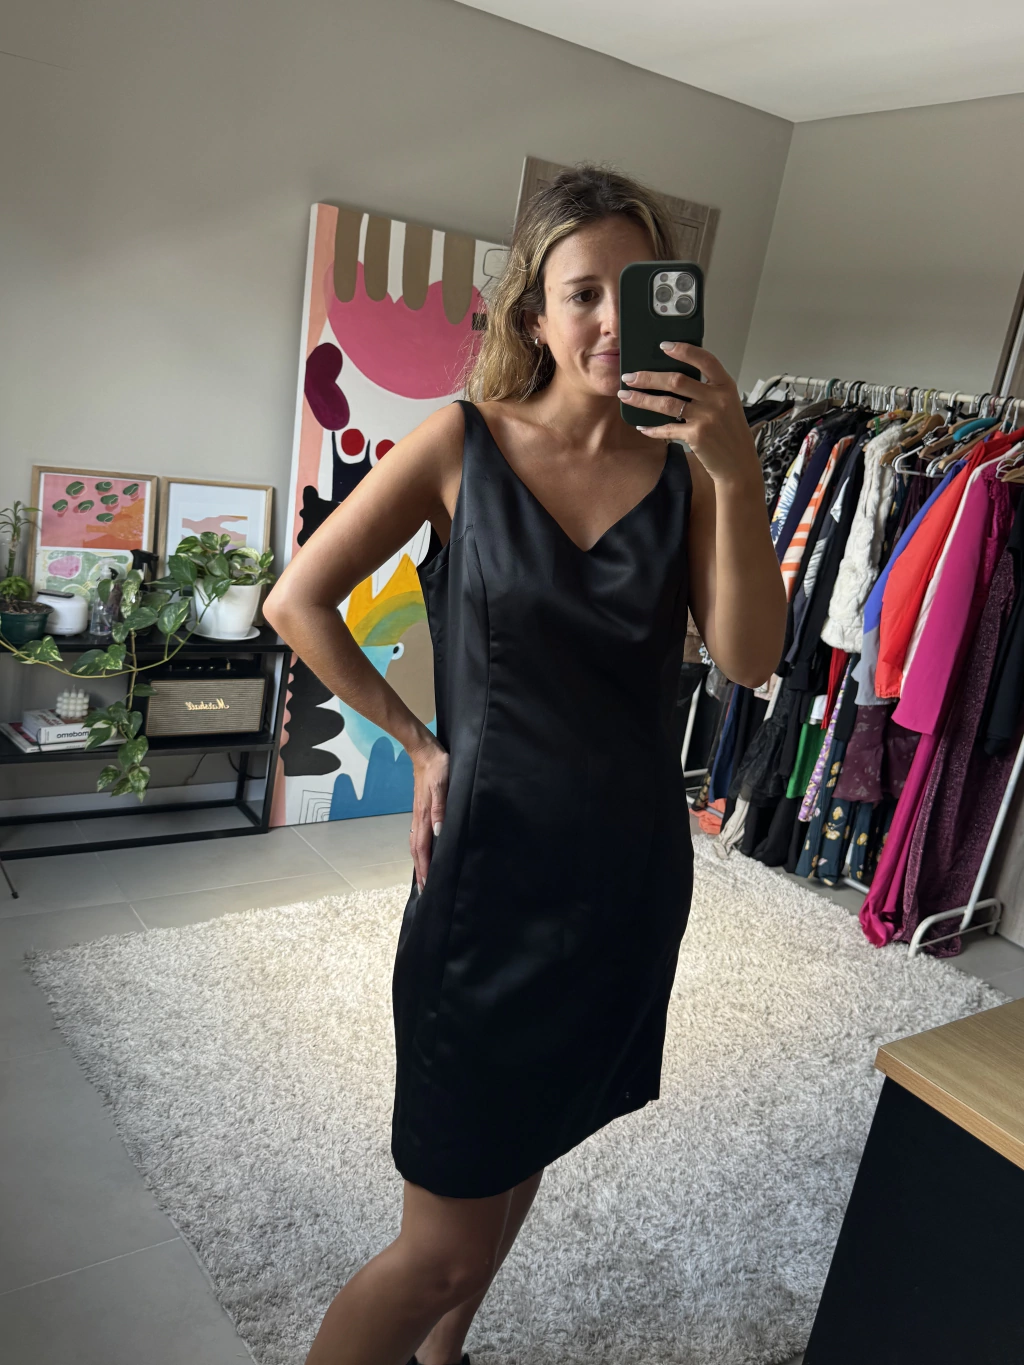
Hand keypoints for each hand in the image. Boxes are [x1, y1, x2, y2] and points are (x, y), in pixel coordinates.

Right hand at [408, 737, 449, 891]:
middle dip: (419, 871)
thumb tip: (439, 832)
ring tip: (422, 877)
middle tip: (423, 890)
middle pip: (416, 851)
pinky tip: (424, 852)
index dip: (424, 868)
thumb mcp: (443, 785)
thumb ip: (440, 808)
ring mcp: (418, 814)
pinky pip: (418, 835)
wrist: (424, 751)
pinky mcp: (421, 809)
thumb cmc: (437, 767)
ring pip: (416, 844)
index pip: (423, 848)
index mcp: (424, 815)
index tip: (426, 886)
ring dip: (418, 862)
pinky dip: (419, 849)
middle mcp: (419, 818)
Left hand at [618, 342, 761, 488]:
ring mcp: (707, 417)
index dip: (684, 350)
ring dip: (642, 399)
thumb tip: (675, 378)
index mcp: (725, 385)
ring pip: (667, 403)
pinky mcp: (697, 435)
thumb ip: (708, 390)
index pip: (705, 360)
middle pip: (677, 380)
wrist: (738, 462)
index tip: (663, 346)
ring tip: (626, 395)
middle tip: (630, 376)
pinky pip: (667, 428)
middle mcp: (717, 399)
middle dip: (648, 377)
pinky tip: (641, 426)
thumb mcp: (726, 404)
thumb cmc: (730, 432)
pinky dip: (652, 428)